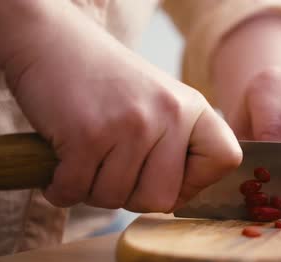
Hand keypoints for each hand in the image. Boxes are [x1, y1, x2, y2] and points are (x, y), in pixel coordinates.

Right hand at [2, 2, 241, 211]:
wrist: (54, 43)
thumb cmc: (109, 84)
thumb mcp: (162, 102)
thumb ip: (179, 144)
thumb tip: (180, 200)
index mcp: (193, 108)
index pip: (226, 160)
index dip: (195, 182)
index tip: (168, 175)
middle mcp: (169, 114)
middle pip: (163, 199)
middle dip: (132, 197)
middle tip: (113, 172)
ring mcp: (131, 124)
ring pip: (116, 198)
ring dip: (93, 190)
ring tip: (86, 160)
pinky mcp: (88, 134)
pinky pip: (77, 190)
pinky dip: (63, 189)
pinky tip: (62, 167)